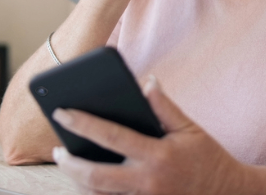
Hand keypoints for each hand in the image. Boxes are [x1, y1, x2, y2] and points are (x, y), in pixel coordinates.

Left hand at [51, 77, 245, 194]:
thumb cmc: (209, 159)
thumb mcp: (191, 129)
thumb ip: (165, 107)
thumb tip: (148, 82)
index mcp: (158, 155)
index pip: (112, 136)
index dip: (83, 123)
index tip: (61, 112)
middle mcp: (148, 181)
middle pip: (96, 176)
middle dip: (69, 163)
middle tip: (57, 150)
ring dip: (79, 182)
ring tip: (68, 165)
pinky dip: (97, 193)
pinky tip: (87, 181)